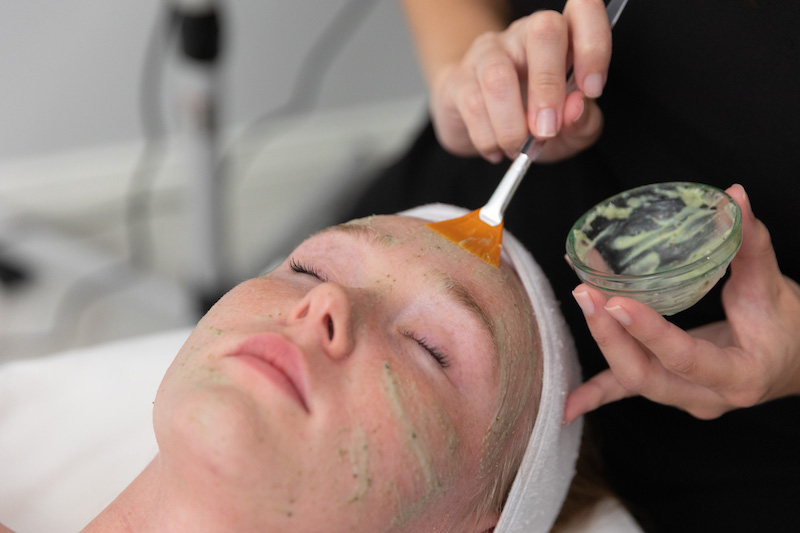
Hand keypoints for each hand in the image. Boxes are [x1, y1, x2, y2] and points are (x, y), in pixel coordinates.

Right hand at [429, 0, 611, 162]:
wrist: (483, 131)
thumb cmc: (534, 121)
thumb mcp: (571, 129)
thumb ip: (583, 121)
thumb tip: (575, 110)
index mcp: (563, 38)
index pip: (584, 8)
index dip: (593, 44)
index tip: (591, 90)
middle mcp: (526, 34)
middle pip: (544, 30)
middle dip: (549, 87)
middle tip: (547, 130)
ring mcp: (489, 52)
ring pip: (499, 74)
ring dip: (512, 123)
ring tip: (518, 148)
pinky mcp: (458, 79)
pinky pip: (472, 104)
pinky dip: (488, 137)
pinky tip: (496, 148)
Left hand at [564, 185, 799, 422]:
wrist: (795, 361)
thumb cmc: (786, 325)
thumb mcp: (771, 286)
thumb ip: (750, 243)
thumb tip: (735, 195)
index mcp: (739, 375)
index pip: (686, 358)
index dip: (649, 332)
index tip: (617, 301)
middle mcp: (707, 396)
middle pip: (646, 375)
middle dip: (610, 336)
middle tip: (587, 294)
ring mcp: (686, 397)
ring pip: (633, 379)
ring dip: (603, 342)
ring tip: (581, 301)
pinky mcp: (669, 388)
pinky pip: (627, 392)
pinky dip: (597, 394)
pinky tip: (568, 405)